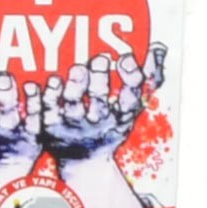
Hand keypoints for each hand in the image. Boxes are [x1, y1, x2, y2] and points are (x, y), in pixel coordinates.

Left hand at [31, 43, 167, 165]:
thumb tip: (159, 48)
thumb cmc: (111, 123)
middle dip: (100, 79)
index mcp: (121, 116)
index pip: (131, 99)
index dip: (129, 79)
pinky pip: (47, 110)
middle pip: (100, 104)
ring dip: (75, 87)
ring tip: (78, 67)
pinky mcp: (49, 127)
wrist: (83, 159)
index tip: (125, 57)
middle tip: (100, 57)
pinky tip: (51, 79)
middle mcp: (98, 123)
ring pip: (73, 107)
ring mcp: (72, 126)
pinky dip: (48, 95)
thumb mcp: (132, 106)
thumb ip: (148, 78)